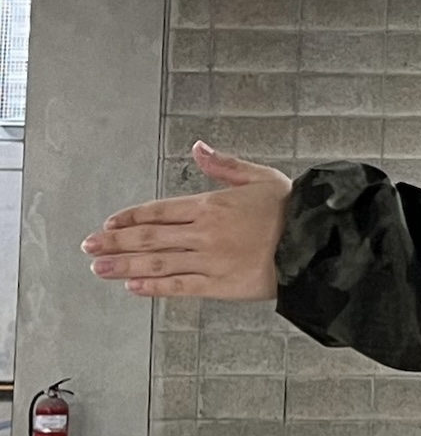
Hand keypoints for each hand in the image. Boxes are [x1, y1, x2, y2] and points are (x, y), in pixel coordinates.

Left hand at [84, 141, 291, 299]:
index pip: (159, 210)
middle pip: (149, 237)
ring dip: (125, 266)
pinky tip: (134, 287)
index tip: (109, 224)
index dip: (130, 217)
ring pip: (157, 262)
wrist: (316, 244)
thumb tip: (198, 148)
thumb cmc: (293, 211)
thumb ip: (225, 165)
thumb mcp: (261, 177)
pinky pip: (180, 287)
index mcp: (211, 205)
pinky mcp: (220, 284)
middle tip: (89, 247)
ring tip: (100, 268)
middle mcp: (204, 233)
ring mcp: (210, 260)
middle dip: (115, 242)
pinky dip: (154, 287)